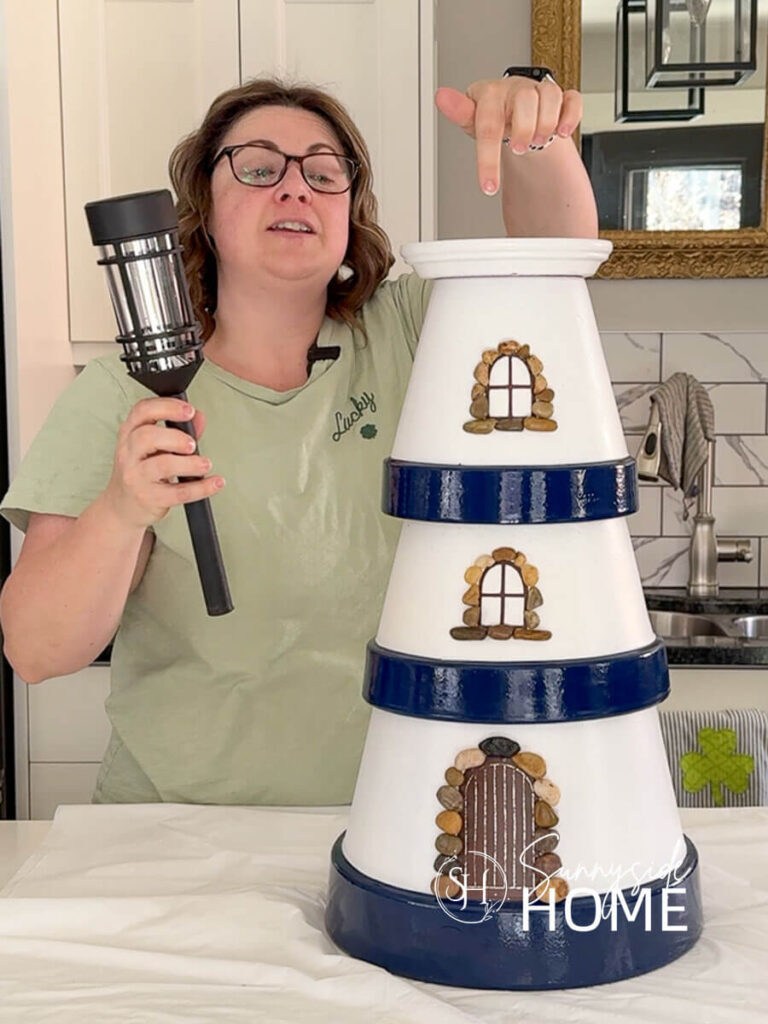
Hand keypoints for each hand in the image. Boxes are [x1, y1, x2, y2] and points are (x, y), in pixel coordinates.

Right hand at [103, 396, 223, 529]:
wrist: (122, 508)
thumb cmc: (139, 473)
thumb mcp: (153, 448)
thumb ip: (178, 432)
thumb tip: (199, 418)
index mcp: (129, 434)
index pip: (142, 411)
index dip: (167, 406)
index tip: (188, 410)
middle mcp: (129, 453)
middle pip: (147, 436)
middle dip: (175, 437)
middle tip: (192, 444)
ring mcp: (137, 477)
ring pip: (162, 465)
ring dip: (190, 463)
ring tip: (205, 464)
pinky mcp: (149, 498)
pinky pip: (178, 492)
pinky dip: (201, 487)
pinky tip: (214, 482)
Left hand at [435, 76, 583, 195]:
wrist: (514, 111)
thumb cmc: (493, 116)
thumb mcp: (472, 119)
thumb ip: (459, 112)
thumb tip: (442, 96)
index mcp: (491, 94)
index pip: (488, 123)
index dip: (488, 157)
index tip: (488, 186)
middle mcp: (516, 89)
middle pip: (525, 101)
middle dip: (524, 130)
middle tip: (518, 149)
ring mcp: (539, 91)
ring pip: (550, 96)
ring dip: (546, 124)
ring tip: (538, 139)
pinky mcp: (561, 96)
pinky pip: (572, 99)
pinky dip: (570, 116)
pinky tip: (562, 132)